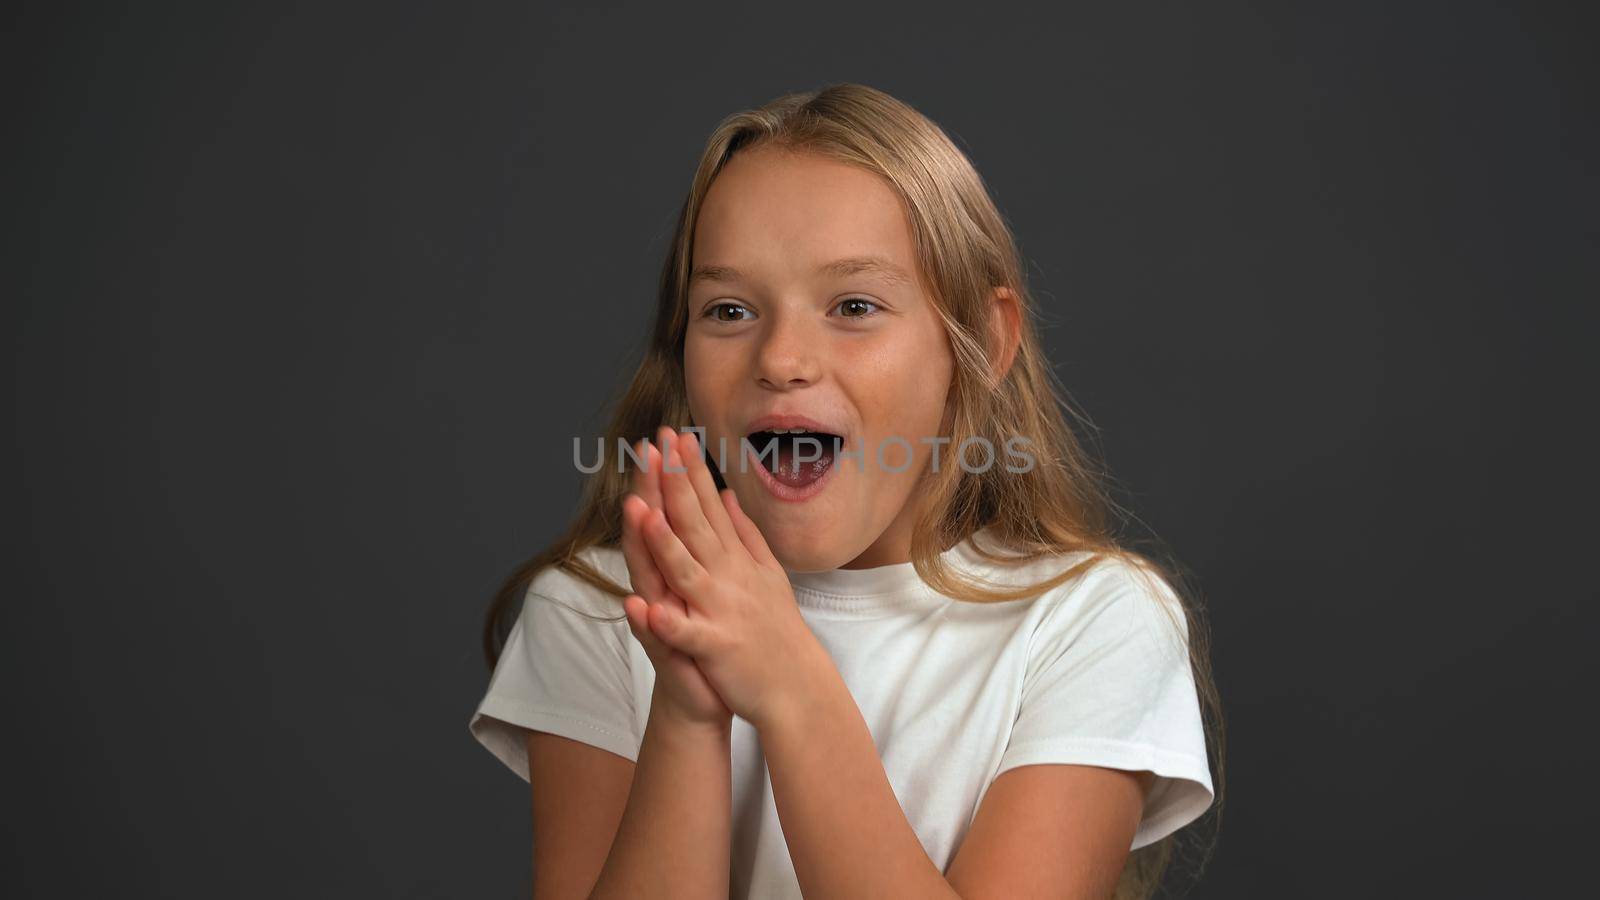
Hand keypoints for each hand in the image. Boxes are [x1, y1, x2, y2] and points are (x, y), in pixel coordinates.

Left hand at [637, 426, 824, 731]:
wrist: (795, 686)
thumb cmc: (776, 630)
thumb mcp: (765, 572)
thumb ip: (744, 533)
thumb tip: (726, 494)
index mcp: (737, 559)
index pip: (711, 505)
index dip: (692, 470)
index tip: (678, 435)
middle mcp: (729, 577)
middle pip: (696, 524)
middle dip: (675, 484)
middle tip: (658, 446)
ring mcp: (722, 610)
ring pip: (687, 571)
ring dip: (664, 542)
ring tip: (641, 512)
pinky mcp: (716, 647)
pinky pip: (688, 633)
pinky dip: (668, 621)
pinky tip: (646, 607)